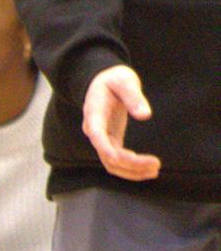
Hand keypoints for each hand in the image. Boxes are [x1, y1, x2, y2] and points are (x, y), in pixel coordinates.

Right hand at [82, 65, 160, 180]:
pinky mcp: (111, 141)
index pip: (96, 135)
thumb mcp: (124, 80)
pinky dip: (132, 167)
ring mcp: (102, 139)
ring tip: (155, 170)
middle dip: (130, 164)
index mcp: (94, 114)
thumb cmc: (113, 79)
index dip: (105, 148)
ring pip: (112, 163)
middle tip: (155, 165)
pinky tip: (148, 168)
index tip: (119, 158)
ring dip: (132, 171)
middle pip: (107, 156)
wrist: (104, 82)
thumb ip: (133, 96)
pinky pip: (119, 160)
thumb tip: (145, 115)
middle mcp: (95, 132)